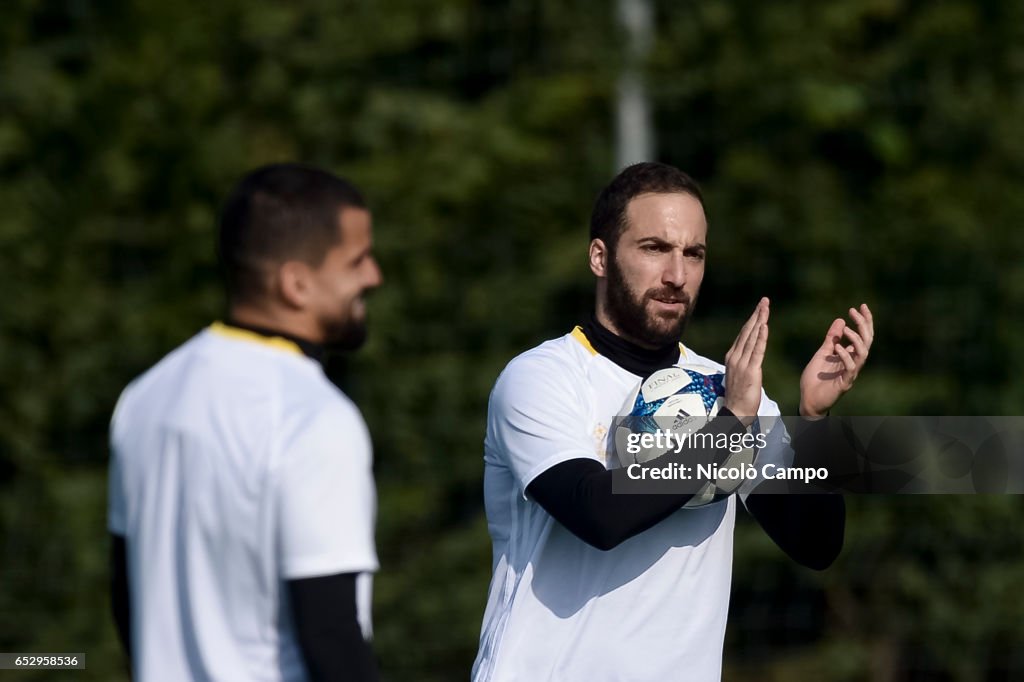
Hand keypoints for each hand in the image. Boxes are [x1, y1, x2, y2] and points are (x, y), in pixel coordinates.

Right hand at [724, 297, 768, 423]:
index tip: (759, 308)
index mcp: (732, 356)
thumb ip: (743, 361)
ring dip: (760, 320)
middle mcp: (735, 356)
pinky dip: (761, 337)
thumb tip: (748, 353)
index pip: (744, 333)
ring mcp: (742, 363)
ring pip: (752, 337)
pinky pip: (757, 351)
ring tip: (766, 307)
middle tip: (764, 300)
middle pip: (748, 331)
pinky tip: (765, 326)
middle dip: (757, 314)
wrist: (735, 411)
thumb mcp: (739, 374)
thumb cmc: (739, 396)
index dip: (752, 319)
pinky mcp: (751, 371)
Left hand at [799, 303, 873, 416]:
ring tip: (846, 329)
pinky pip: (850, 368)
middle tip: (855, 311)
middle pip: (867, 341)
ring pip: (863, 354)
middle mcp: (853, 363)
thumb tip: (840, 320)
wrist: (808, 400)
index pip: (863, 335)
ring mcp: (850, 373)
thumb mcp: (822, 353)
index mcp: (849, 355)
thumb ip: (831, 339)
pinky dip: (845, 356)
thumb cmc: (815, 379)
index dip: (864, 321)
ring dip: (856, 340)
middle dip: (864, 325)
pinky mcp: (844, 383)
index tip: (861, 306)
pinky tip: (838, 348)